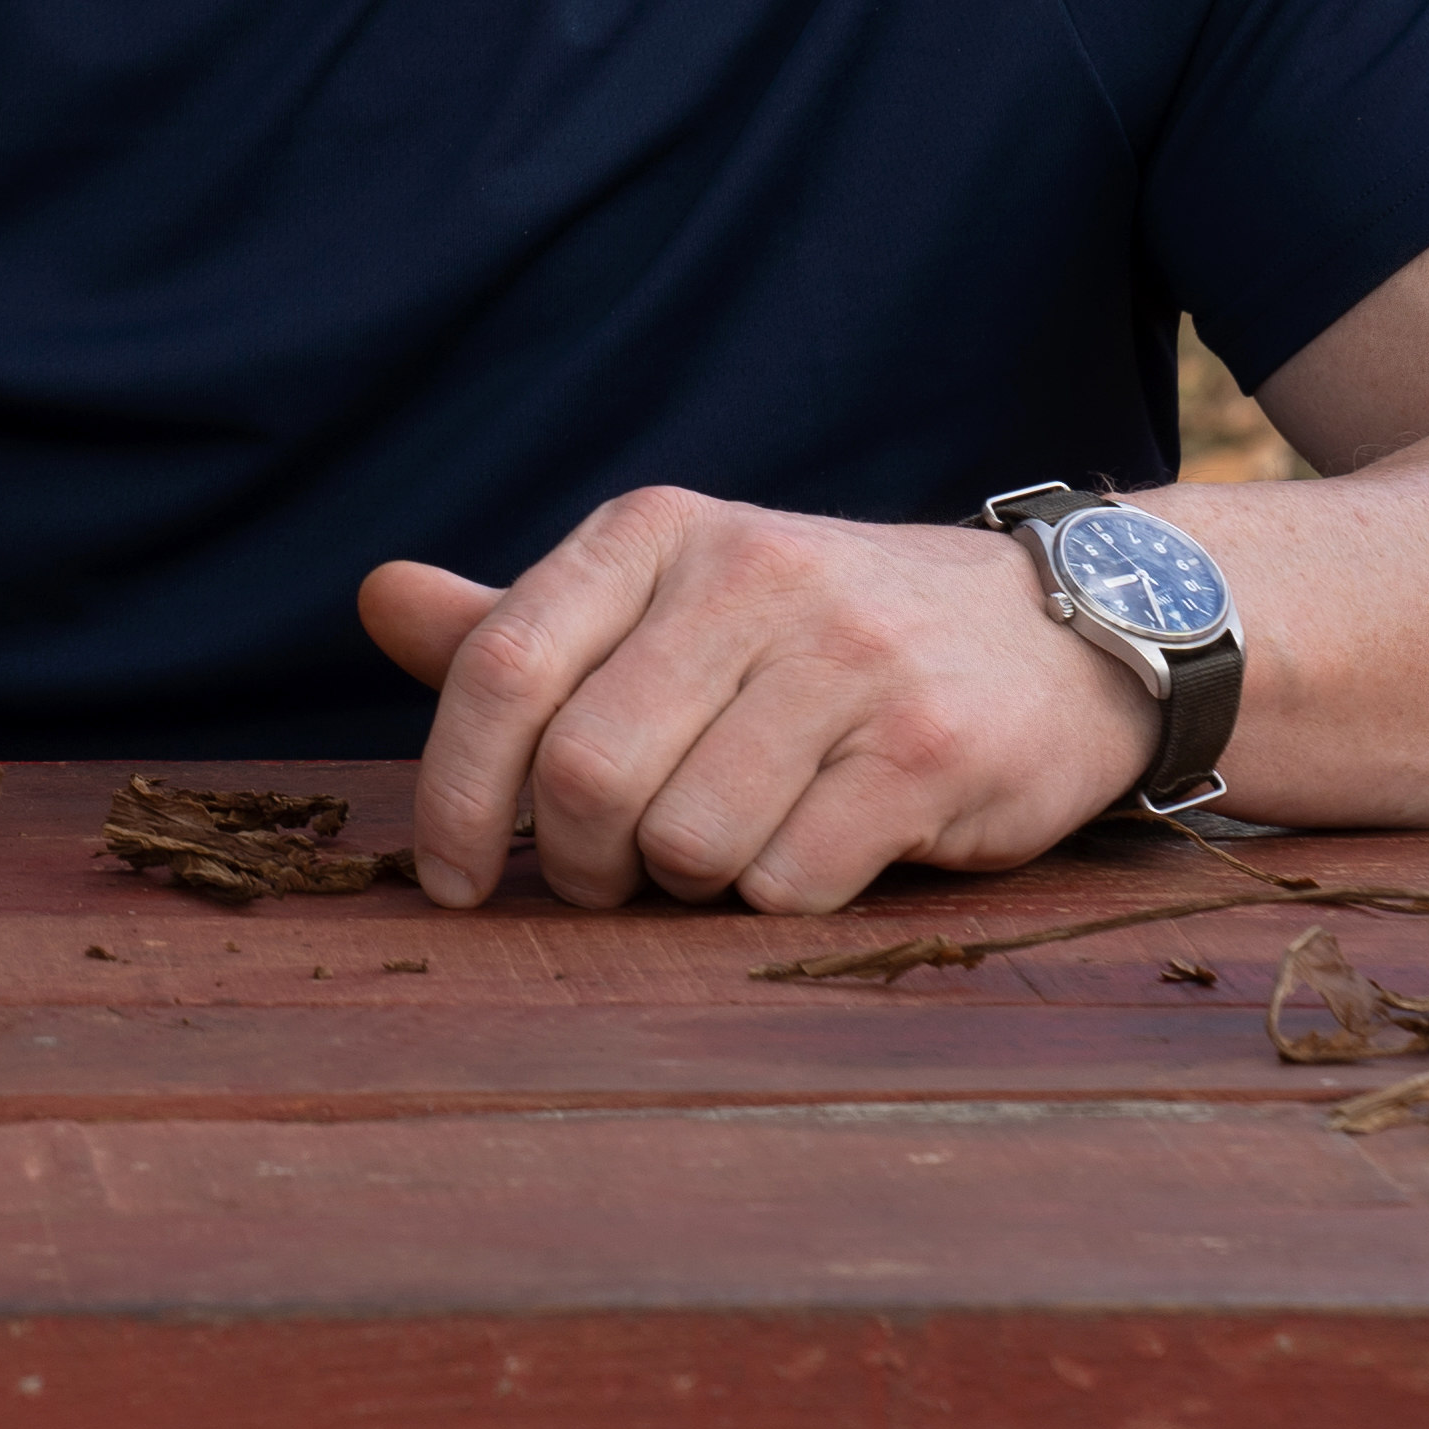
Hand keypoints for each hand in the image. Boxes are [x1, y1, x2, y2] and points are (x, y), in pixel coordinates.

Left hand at [361, 489, 1157, 917]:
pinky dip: (779, 897)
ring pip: (685, 840)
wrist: (1055, 631)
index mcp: (657, 531)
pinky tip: (816, 851)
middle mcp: (747, 573)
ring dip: (688, 885)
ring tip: (728, 847)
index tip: (452, 880)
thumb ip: (523, 622)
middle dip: (580, 864)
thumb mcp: (670, 601)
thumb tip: (374, 600)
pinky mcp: (929, 747)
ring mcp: (846, 657)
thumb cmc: (819, 639)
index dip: (453, 793)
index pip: (500, 666)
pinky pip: (790, 878)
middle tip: (612, 880)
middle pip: (583, 774)